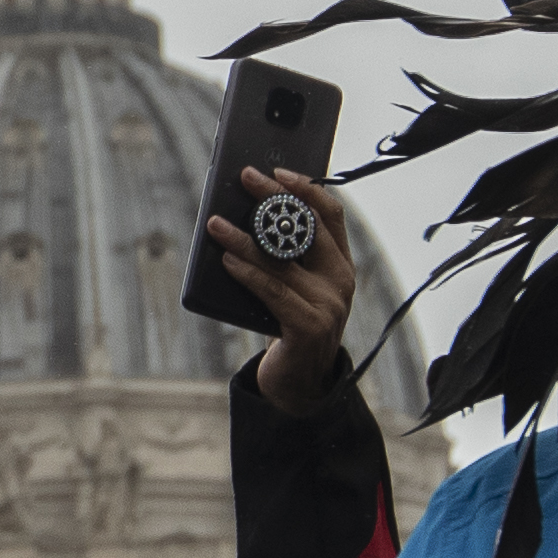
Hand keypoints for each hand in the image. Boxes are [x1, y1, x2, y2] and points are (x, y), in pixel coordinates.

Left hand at [210, 174, 360, 410]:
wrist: (300, 388)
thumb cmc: (289, 330)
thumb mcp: (293, 289)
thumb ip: (283, 259)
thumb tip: (243, 219)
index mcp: (341, 267)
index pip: (332, 215)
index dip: (307, 188)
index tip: (278, 170)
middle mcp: (340, 282)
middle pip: (307, 227)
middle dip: (274, 198)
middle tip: (245, 179)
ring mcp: (328, 305)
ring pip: (281, 260)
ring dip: (244, 238)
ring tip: (216, 224)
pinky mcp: (308, 327)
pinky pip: (272, 290)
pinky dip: (247, 272)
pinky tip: (226, 260)